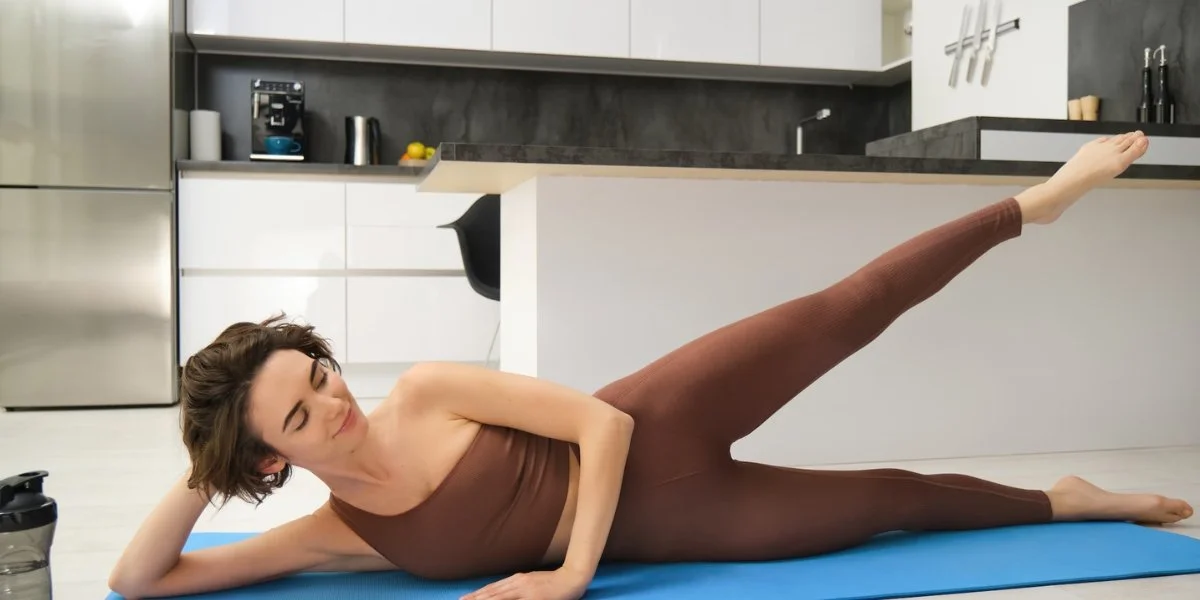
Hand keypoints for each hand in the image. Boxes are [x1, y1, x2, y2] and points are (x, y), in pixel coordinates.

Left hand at [461, 567, 590, 599]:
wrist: (572, 577)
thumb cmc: (555, 582)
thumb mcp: (533, 582)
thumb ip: (520, 588)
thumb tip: (505, 592)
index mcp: (518, 580)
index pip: (493, 589)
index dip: (478, 594)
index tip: (466, 598)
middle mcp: (518, 583)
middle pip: (492, 593)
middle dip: (476, 598)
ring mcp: (525, 590)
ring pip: (499, 598)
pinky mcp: (533, 597)